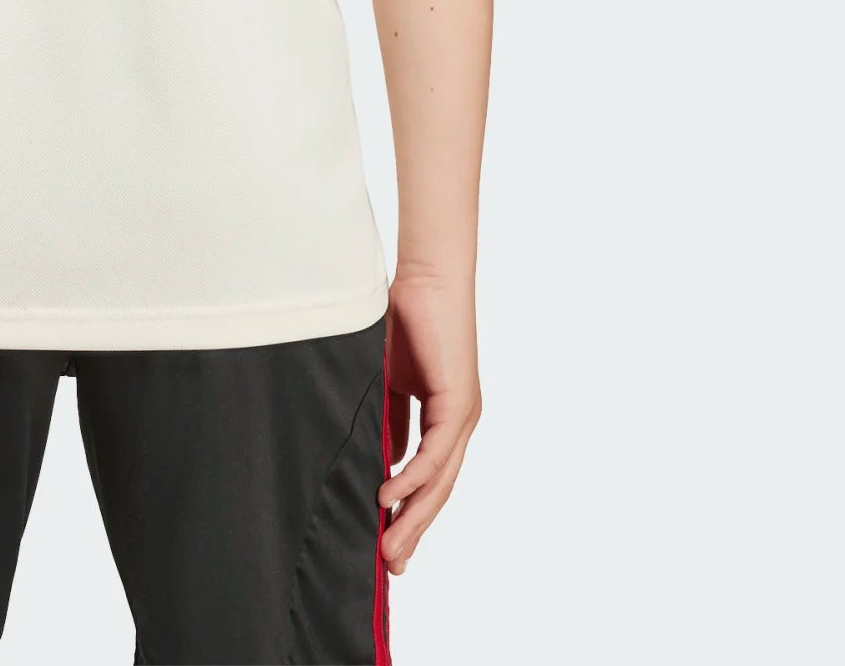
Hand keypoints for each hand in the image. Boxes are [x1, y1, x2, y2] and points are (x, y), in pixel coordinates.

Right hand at [378, 271, 480, 573]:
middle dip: (413, 530)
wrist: (427, 278)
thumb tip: (382, 455)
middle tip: (390, 566)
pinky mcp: (458, 402)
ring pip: (440, 480)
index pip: (428, 477)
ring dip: (414, 516)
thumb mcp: (387, 379)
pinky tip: (391, 496)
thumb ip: (387, 417)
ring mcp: (462, 415)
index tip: (387, 542)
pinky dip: (413, 476)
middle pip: (437, 490)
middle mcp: (458, 423)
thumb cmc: (405, 317)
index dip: (409, 511)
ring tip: (390, 548)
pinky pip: (435, 451)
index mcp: (442, 418)